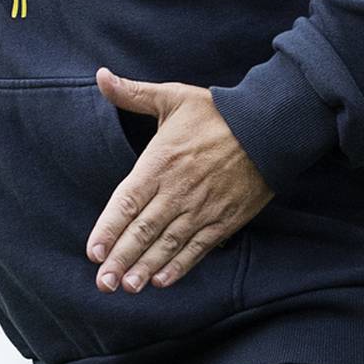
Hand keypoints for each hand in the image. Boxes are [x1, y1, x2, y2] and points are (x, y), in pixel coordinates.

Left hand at [85, 68, 273, 292]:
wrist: (269, 127)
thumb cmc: (217, 112)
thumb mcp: (172, 97)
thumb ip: (133, 93)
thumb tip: (101, 76)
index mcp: (160, 162)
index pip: (127, 201)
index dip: (109, 228)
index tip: (93, 251)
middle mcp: (178, 190)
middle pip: (144, 230)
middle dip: (121, 259)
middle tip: (104, 284)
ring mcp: (202, 208)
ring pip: (168, 244)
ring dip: (146, 267)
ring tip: (128, 287)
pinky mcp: (224, 219)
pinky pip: (198, 247)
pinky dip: (180, 266)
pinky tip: (163, 281)